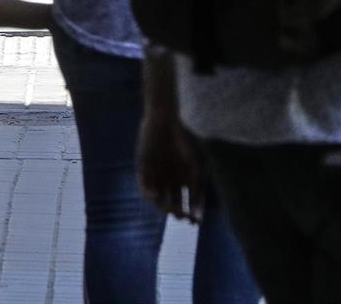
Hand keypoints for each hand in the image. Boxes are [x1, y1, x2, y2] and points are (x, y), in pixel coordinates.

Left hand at [138, 107, 206, 223]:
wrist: (167, 118)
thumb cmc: (186, 140)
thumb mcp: (197, 166)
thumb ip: (197, 190)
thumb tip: (198, 215)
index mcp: (186, 179)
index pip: (189, 203)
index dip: (192, 214)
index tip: (196, 223)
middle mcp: (171, 179)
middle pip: (173, 204)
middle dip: (178, 212)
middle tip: (183, 216)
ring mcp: (157, 175)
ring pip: (159, 198)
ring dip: (164, 206)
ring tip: (172, 209)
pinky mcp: (143, 168)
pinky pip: (144, 186)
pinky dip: (149, 192)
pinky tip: (156, 194)